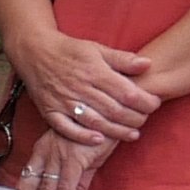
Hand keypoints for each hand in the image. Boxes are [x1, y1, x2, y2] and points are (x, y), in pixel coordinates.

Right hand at [5, 27, 159, 148]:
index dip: (145, 101)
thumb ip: (122, 59)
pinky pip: (67, 128)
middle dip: (134, 118)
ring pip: (95, 121)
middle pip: (114, 110)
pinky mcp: (50, 111)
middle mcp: (80, 87)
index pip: (126, 92)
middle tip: (144, 120)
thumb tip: (147, 64)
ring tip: (132, 134)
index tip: (154, 104)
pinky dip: (82, 136)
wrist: (34, 52)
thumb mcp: (97, 48)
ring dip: (116, 131)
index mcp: (94, 71)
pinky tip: (99, 140)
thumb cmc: (69, 50)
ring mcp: (64, 101)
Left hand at [11, 127, 91, 189]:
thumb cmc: (96, 135)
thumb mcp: (82, 162)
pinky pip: (66, 186)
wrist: (111, 116)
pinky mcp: (73, 157)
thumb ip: (76, 184)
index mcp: (41, 153)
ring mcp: (57, 155)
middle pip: (27, 188)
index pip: (26, 182)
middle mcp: (44, 154)